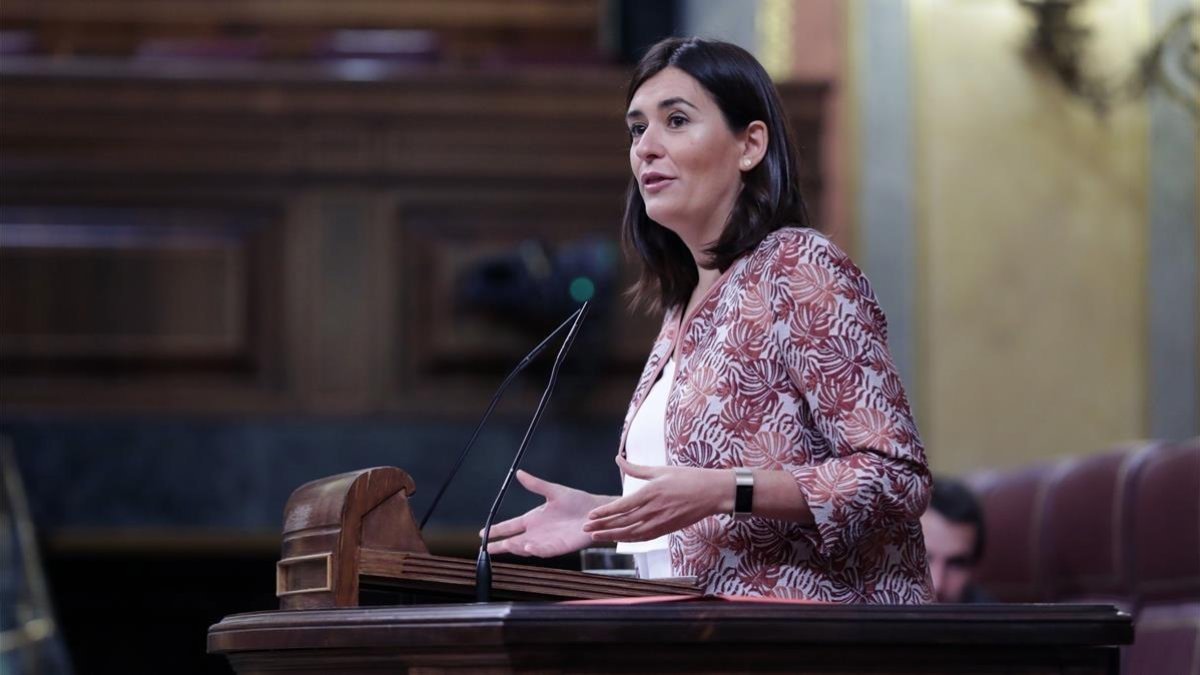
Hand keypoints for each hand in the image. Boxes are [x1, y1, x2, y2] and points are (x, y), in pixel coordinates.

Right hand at [480, 470, 610, 556]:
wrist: (596, 511)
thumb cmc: (577, 502)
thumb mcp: (553, 491)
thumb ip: (536, 484)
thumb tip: (520, 473)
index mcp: (533, 519)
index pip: (510, 526)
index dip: (497, 530)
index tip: (482, 533)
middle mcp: (537, 532)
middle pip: (514, 541)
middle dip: (501, 545)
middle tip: (487, 548)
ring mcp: (547, 541)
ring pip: (526, 547)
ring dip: (516, 547)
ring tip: (506, 545)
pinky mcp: (559, 547)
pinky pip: (544, 550)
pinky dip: (535, 550)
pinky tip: (528, 547)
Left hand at [583, 456, 730, 542]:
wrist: (713, 493)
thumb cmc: (688, 478)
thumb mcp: (660, 470)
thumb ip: (636, 468)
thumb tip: (617, 459)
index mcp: (651, 493)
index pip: (622, 506)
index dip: (605, 512)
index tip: (590, 516)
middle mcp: (654, 510)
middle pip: (623, 522)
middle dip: (602, 526)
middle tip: (585, 529)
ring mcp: (661, 522)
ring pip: (631, 533)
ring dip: (613, 535)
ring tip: (597, 537)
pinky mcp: (667, 529)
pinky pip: (644, 537)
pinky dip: (629, 539)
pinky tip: (619, 539)